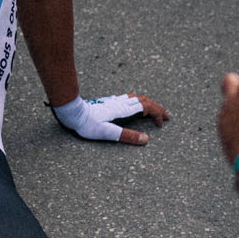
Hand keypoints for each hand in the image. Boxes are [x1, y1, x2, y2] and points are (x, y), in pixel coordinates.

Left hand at [50, 92, 168, 144]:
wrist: (72, 111)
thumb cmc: (88, 124)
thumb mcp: (107, 133)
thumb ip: (126, 136)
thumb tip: (146, 139)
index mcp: (124, 110)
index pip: (147, 108)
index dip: (157, 114)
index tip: (161, 124)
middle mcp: (121, 103)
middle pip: (145, 101)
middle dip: (157, 108)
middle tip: (166, 116)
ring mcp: (115, 101)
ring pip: (137, 98)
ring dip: (148, 103)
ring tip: (153, 110)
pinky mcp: (108, 101)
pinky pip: (128, 98)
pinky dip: (137, 101)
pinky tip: (132, 105)